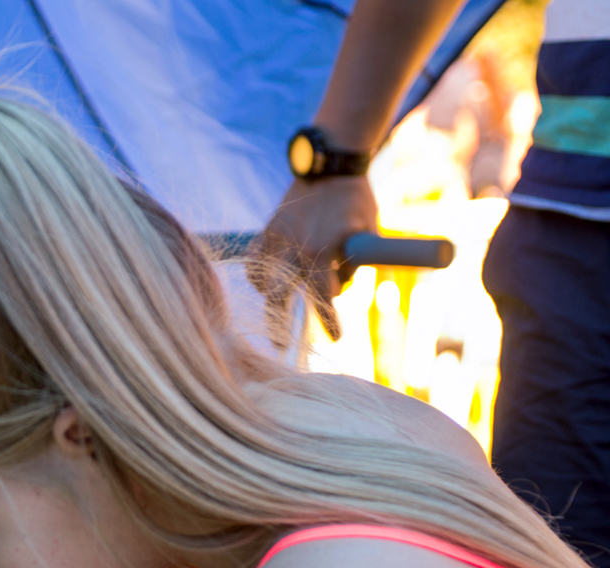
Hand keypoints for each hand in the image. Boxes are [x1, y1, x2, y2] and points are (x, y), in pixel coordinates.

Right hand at [252, 176, 377, 343]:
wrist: (330, 167)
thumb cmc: (356, 203)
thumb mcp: (369, 235)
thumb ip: (353, 266)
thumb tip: (336, 290)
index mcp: (322, 251)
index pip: (323, 295)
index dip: (329, 320)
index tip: (336, 338)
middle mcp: (295, 247)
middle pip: (281, 298)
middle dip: (282, 324)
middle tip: (282, 345)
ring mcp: (277, 238)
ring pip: (263, 282)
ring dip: (272, 297)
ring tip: (277, 306)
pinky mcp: (266, 231)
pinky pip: (253, 262)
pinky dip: (257, 275)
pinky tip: (265, 283)